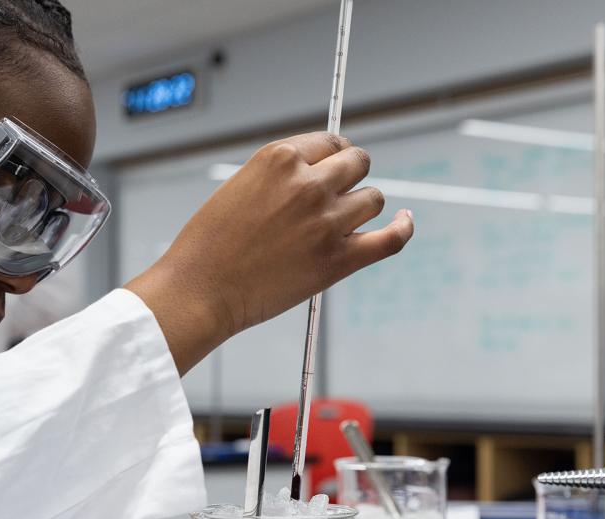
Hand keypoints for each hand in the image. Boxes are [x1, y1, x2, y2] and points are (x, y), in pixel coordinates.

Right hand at [124, 132, 413, 374]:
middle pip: (357, 163)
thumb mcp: (239, 187)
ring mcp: (327, 221)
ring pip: (373, 199)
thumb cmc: (208, 246)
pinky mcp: (339, 260)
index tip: (334, 166)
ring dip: (361, 207)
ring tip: (341, 222)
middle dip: (350, 175)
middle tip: (339, 193)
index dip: (334, 155)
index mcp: (280, 159)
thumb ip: (279, 177)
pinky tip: (404, 222)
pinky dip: (403, 228)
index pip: (330, 142)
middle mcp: (308, 184)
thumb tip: (317, 174)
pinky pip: (391, 238)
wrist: (199, 290)